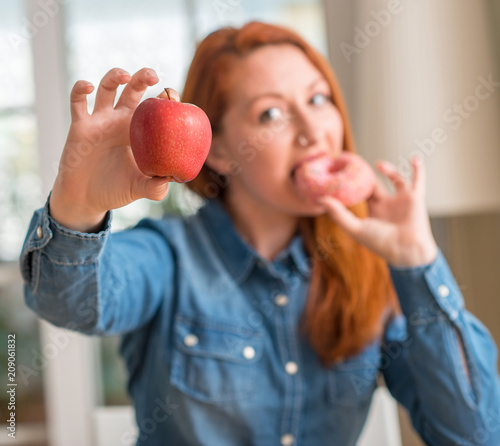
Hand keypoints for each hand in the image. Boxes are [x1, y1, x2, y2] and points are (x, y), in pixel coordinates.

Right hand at [50, 68, 179, 231]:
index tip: (172, 94)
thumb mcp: (139, 189)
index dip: (163, 98)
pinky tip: (86, 86)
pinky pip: (78, 102)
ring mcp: (100, 121)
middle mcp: (121, 121)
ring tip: (125, 76)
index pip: (154, 108)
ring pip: (107, 88)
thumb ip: (155, 187)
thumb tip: (171, 180)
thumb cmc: (116, 190)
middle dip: (143, 77)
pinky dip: (80, 89)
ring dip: (115, 76)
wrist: (87, 199)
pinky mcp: (80, 126)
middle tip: (154, 75)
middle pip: (133, 90)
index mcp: (139, 132)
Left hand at [318, 156, 437, 267]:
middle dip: (367, 174)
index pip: (360, 193)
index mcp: (373, 211)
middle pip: (375, 184)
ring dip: (389, 170)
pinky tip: (414, 158)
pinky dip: (418, 169)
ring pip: (396, 179)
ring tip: (378, 164)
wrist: (405, 251)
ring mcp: (401, 200)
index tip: (342, 170)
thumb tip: (320, 199)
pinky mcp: (414, 198)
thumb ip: (338, 214)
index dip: (352, 182)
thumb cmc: (380, 243)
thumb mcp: (355, 228)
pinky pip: (419, 180)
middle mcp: (386, 204)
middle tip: (356, 162)